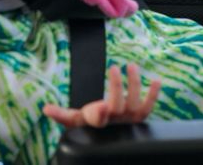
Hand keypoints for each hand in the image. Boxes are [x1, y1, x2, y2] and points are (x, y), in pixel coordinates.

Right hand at [43, 63, 161, 128]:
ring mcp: (128, 118)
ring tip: (132, 66)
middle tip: (114, 68)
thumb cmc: (90, 125)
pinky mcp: (139, 115)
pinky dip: (154, 95)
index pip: (97, 119)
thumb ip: (62, 115)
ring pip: (135, 103)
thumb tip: (45, 109)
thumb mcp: (76, 121)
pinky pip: (149, 107)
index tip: (100, 106)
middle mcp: (115, 121)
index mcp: (98, 122)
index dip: (98, 113)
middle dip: (117, 88)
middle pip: (118, 105)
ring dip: (135, 84)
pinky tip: (157, 80)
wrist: (110, 137)